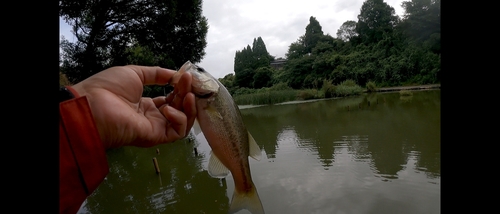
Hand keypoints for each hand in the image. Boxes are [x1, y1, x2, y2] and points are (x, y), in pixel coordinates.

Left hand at [71, 65, 196, 148]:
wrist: (93, 105)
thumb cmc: (109, 88)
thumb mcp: (135, 73)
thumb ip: (156, 73)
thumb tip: (176, 74)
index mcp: (145, 104)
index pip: (171, 99)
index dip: (180, 88)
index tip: (187, 77)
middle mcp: (152, 117)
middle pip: (179, 108)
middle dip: (186, 93)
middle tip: (190, 80)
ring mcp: (155, 128)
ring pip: (183, 121)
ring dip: (189, 107)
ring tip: (188, 94)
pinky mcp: (156, 137)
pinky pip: (177, 132)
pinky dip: (180, 119)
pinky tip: (169, 109)